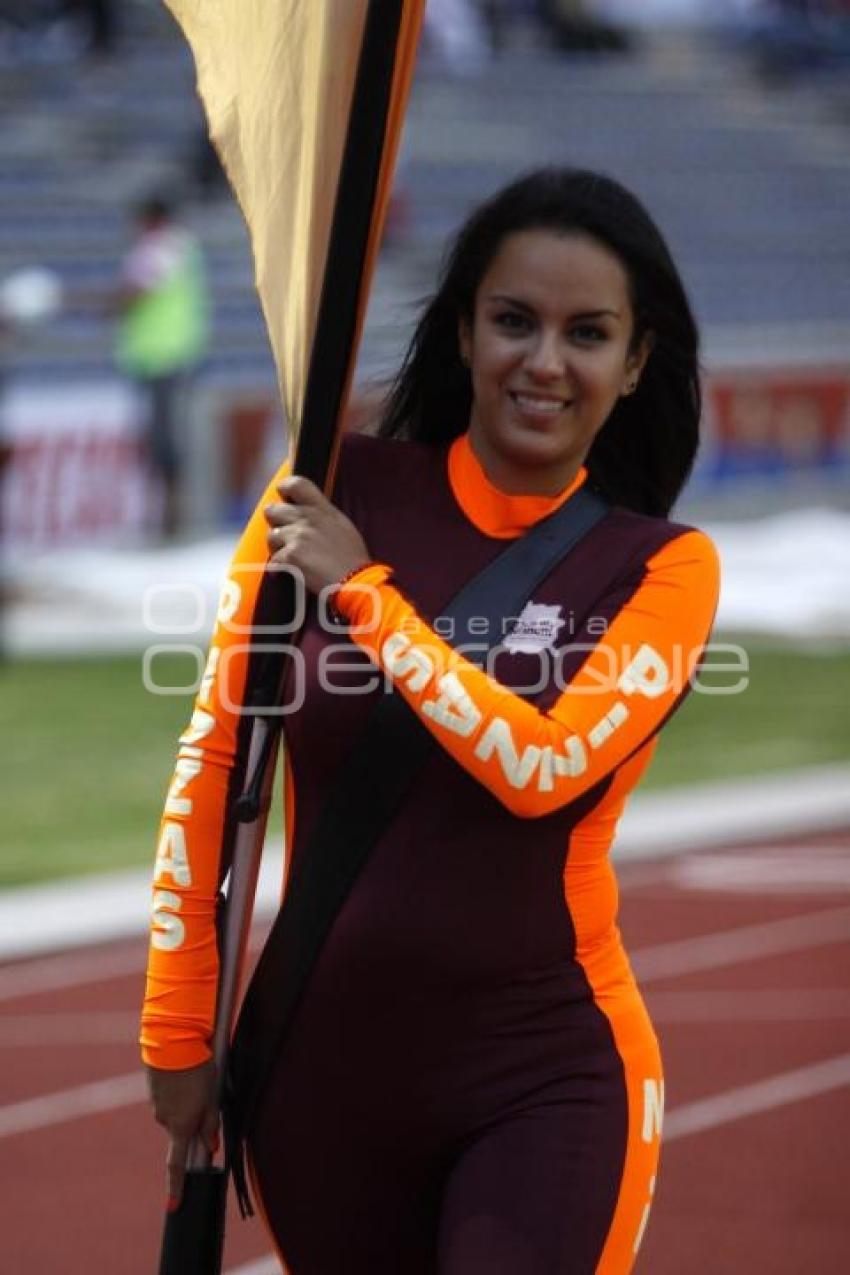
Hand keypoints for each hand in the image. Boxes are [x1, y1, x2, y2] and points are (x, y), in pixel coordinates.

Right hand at [146, 1059, 218, 1208]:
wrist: (172, 1039)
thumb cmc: (197, 1068)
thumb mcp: (212, 1097)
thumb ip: (210, 1124)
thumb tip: (211, 1148)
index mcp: (181, 1125)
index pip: (176, 1164)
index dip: (176, 1187)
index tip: (173, 1206)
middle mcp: (165, 1120)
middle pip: (182, 1129)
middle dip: (193, 1118)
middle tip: (206, 1093)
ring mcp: (156, 1105)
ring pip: (175, 1110)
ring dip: (186, 1099)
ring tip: (197, 1075)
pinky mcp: (152, 1090)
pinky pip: (168, 1096)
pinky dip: (177, 1088)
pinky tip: (185, 1071)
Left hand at [265, 475, 370, 594]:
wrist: (355, 580)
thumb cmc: (353, 558)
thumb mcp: (344, 526)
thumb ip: (324, 516)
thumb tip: (310, 514)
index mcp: (323, 509)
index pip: (297, 484)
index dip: (285, 488)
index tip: (283, 496)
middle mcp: (308, 518)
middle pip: (273, 510)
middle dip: (274, 522)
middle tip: (282, 534)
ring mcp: (298, 536)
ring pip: (271, 536)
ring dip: (277, 548)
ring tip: (288, 557)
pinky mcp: (291, 555)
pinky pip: (273, 560)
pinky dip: (278, 568)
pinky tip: (287, 573)